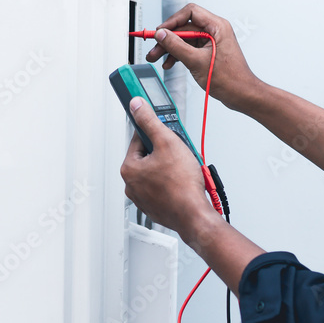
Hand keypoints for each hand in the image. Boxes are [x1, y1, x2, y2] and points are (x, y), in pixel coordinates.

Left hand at [120, 97, 217, 235]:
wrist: (194, 215)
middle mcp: (131, 184)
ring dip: (170, 167)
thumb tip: (137, 106)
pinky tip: (183, 183)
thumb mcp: (167, 142)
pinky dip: (172, 183)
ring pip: (156, 172)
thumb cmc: (182, 185)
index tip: (167, 134)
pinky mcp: (154, 206)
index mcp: (129, 168)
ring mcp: (142, 197)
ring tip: (184, 170)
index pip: (139, 140)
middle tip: (180, 155)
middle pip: (149, 157)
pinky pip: (162, 188)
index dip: (156, 134)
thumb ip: (150, 122)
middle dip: (165, 153)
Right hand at [145, 3, 261, 111]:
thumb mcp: (196, 61)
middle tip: (154, 49)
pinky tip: (170, 63)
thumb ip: (176, 46)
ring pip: (184, 39)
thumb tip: (162, 34)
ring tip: (157, 58)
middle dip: (167, 39)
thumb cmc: (230, 79)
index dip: (172, 21)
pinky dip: (177, 55)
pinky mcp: (207, 52)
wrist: (240, 94)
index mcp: (217, 27)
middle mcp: (214, 31)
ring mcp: (210, 42)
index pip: (190, 13)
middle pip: (184, 27)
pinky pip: (188, 48)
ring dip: (170, 48)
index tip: (160, 32)